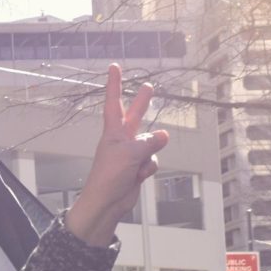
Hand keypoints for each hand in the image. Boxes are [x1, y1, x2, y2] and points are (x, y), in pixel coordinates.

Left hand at [67, 64, 169, 245]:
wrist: (106, 203)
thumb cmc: (109, 176)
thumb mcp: (130, 154)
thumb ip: (149, 142)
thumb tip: (164, 135)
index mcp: (113, 132)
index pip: (114, 102)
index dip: (114, 84)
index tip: (114, 67)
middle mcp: (121, 139)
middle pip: (135, 116)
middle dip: (142, 102)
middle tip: (148, 86)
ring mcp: (130, 153)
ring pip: (151, 145)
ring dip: (148, 156)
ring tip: (136, 169)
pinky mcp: (138, 167)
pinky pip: (152, 161)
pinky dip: (148, 169)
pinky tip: (138, 177)